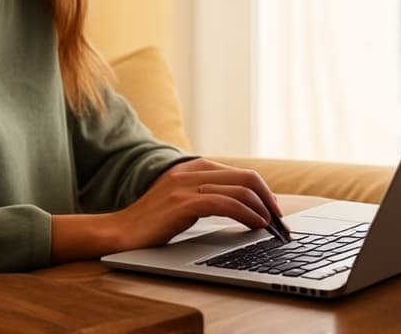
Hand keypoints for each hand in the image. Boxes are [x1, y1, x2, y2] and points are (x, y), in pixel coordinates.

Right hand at [111, 157, 283, 250]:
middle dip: (269, 199)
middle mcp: (190, 171)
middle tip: (280, 221)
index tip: (275, 212)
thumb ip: (206, 195)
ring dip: (262, 209)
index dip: (264, 192)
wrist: (119, 233)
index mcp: (192, 167)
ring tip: (271, 226)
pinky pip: (225, 204)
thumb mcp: (181, 201)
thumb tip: (244, 206)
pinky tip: (256, 225)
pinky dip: (247, 214)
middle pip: (246, 177)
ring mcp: (185, 185)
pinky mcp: (182, 203)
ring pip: (239, 189)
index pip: (240, 173)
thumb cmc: (151, 223)